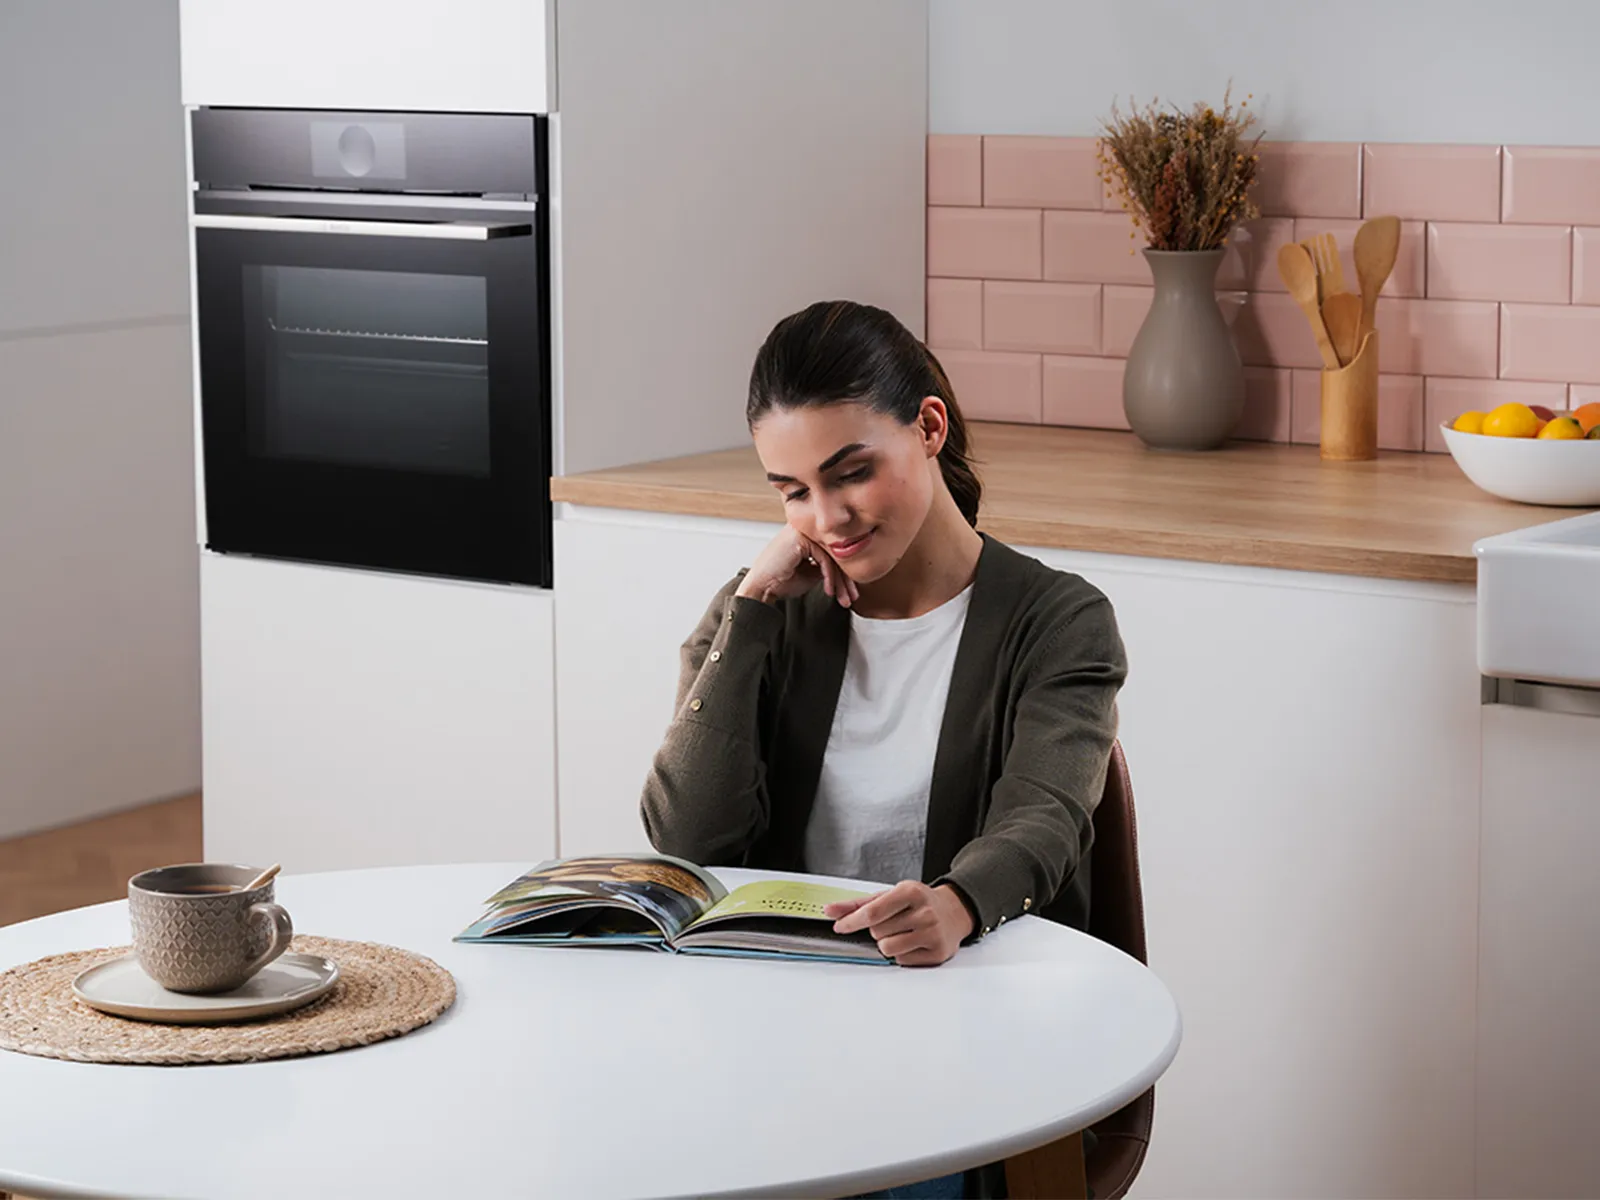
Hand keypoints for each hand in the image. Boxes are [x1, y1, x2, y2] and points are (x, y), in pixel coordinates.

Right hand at [734, 527, 858, 608]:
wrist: (761, 588)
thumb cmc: (780, 581)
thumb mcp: (811, 574)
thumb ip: (826, 567)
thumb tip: (846, 569)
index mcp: (805, 536)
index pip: (832, 552)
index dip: (843, 574)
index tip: (850, 592)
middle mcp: (804, 530)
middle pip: (834, 553)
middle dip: (845, 580)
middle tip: (851, 597)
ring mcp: (802, 531)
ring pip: (832, 556)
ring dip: (840, 581)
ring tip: (843, 598)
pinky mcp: (800, 538)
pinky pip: (823, 558)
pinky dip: (829, 576)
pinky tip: (829, 590)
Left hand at [824, 881, 974, 966]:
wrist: (954, 911)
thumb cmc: (917, 903)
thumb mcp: (890, 895)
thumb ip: (858, 904)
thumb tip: (829, 910)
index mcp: (910, 892)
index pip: (873, 911)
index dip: (853, 921)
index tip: (839, 927)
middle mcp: (924, 912)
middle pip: (878, 932)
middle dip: (878, 929)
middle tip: (894, 922)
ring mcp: (933, 933)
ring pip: (888, 949)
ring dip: (887, 944)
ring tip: (902, 933)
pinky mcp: (938, 953)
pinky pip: (902, 960)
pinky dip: (901, 953)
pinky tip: (914, 942)